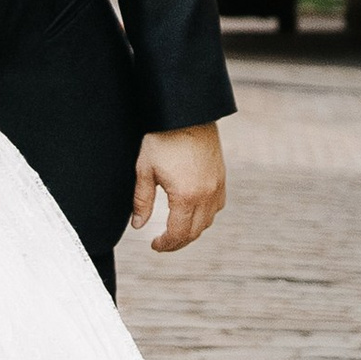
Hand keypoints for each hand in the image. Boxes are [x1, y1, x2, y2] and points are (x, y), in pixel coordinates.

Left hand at [132, 123, 225, 255]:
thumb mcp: (145, 170)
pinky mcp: (221, 177)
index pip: (178, 234)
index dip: (166, 244)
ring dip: (192, 230)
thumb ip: (142, 201)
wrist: (187, 114)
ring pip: (208, 221)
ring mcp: (217, 186)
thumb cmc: (163, 138)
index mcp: (186, 196)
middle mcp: (206, 195)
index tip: (155, 245)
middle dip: (178, 242)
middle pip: (195, 232)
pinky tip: (193, 212)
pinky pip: (217, 206)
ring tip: (176, 229)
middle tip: (163, 243)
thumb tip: (139, 225)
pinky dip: (205, 215)